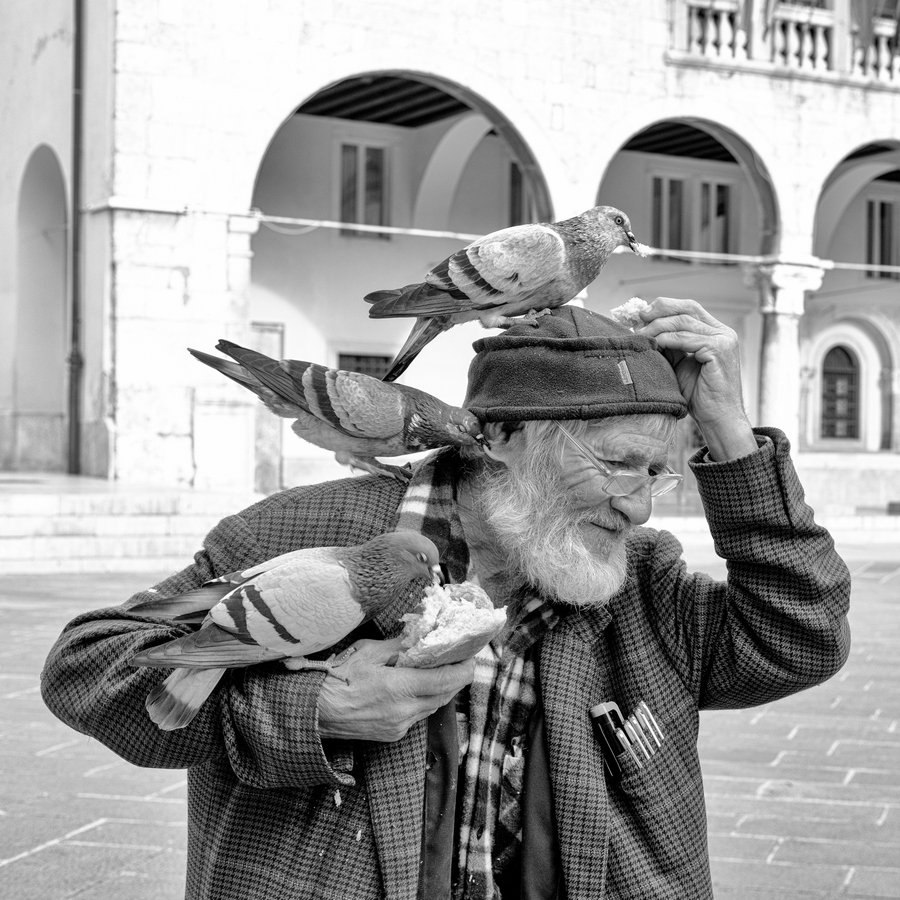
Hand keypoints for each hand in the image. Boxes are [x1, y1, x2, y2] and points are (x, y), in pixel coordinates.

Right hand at [316, 637, 474, 741]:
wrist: (314, 713)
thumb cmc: (337, 679)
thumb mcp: (368, 653)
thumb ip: (398, 646)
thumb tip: (419, 636)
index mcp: (401, 688)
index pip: (448, 680)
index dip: (465, 668)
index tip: (471, 654)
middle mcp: (405, 711)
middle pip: (445, 694)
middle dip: (456, 676)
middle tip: (459, 657)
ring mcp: (400, 726)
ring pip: (434, 706)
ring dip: (441, 689)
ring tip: (440, 669)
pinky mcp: (393, 734)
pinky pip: (419, 715)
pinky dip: (425, 700)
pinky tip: (417, 686)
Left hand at [636, 297, 756, 460]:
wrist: (717, 418)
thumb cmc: (699, 396)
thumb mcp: (680, 364)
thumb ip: (669, 345)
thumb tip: (644, 329)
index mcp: (716, 332)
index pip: (689, 308)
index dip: (664, 307)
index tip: (641, 313)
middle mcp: (723, 332)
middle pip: (688, 308)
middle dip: (660, 310)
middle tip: (638, 317)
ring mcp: (724, 339)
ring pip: (684, 322)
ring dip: (658, 326)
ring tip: (640, 334)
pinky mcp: (719, 349)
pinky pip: (686, 338)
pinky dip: (666, 339)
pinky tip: (654, 345)